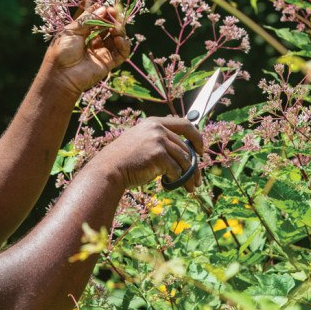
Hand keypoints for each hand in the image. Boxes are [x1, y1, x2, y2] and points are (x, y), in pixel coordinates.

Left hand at [44, 6, 130, 96]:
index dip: (103, 12)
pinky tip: (118, 39)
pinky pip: (122, 52)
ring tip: (115, 27)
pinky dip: (124, 44)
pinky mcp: (108, 62)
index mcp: (82, 33)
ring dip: (119, 30)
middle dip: (113, 19)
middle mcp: (93, 41)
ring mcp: (101, 52)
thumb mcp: (71, 30)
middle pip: (109, 27)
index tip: (106, 7)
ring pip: (117, 37)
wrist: (61, 75)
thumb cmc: (62, 52)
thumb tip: (103, 8)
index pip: (97, 19)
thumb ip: (87, 19)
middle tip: (114, 13)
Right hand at [85, 117, 204, 192]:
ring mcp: (158, 141)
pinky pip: (176, 171)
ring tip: (190, 187)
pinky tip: (169, 184)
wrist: (109, 169)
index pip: (185, 124)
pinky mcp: (158, 155)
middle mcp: (157, 128)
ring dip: (189, 176)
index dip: (197, 137)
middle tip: (197, 180)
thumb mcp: (141, 142)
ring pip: (184, 161)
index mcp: (154, 122)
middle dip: (194, 166)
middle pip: (186, 148)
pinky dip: (176, 180)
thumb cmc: (124, 160)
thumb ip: (160, 141)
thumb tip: (185, 154)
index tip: (201, 150)